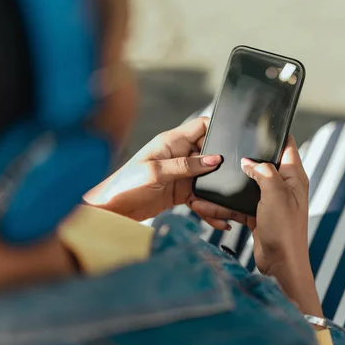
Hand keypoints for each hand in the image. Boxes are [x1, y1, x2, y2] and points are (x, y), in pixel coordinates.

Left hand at [84, 117, 224, 222]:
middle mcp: (178, 155)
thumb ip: (187, 165)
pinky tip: (218, 217)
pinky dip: (209, 207)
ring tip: (226, 203)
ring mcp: (181, 173)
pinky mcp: (180, 191)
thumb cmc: (125, 185)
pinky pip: (201, 196)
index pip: (202, 126)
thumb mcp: (157, 171)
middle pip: (210, 153)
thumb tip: (214, 159)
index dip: (217, 131)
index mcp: (172, 141)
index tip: (230, 144)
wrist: (111, 211)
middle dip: (221, 165)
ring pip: (208, 177)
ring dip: (216, 189)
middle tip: (232, 177)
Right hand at [190, 136, 323, 316]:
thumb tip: (248, 162)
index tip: (257, 123)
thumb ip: (263, 172)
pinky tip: (208, 203)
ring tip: (210, 181)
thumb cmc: (285, 230)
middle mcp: (283, 186)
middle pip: (262, 163)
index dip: (274, 133)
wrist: (281, 265)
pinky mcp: (259, 215)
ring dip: (230, 186)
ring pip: (246, 185)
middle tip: (227, 150)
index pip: (286, 145)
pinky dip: (225, 205)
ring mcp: (270, 201)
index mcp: (293, 176)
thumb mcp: (276, 194)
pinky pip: (239, 204)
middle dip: (245, 159)